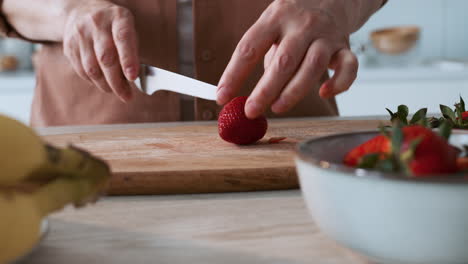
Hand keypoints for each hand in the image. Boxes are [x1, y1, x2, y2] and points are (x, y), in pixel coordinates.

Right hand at [63, 0, 138, 101]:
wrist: (82, 11)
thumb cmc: (114, 26)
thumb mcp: (129, 29)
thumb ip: (133, 50)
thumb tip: (133, 78)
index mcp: (117, 17)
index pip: (123, 38)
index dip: (128, 59)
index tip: (132, 77)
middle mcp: (96, 23)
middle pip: (106, 58)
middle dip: (117, 82)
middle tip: (127, 96)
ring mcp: (80, 34)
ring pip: (92, 68)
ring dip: (105, 85)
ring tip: (116, 91)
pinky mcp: (69, 46)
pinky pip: (82, 70)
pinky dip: (94, 81)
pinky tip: (102, 83)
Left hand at [217, 0, 361, 118]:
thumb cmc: (292, 23)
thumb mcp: (271, 28)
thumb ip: (260, 58)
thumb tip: (242, 96)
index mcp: (275, 17)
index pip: (249, 48)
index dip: (233, 74)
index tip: (222, 97)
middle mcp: (302, 24)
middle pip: (283, 60)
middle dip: (265, 90)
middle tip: (250, 110)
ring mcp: (326, 35)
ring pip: (312, 66)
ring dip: (294, 92)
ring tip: (277, 107)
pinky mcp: (345, 47)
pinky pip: (348, 68)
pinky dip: (339, 84)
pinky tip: (324, 93)